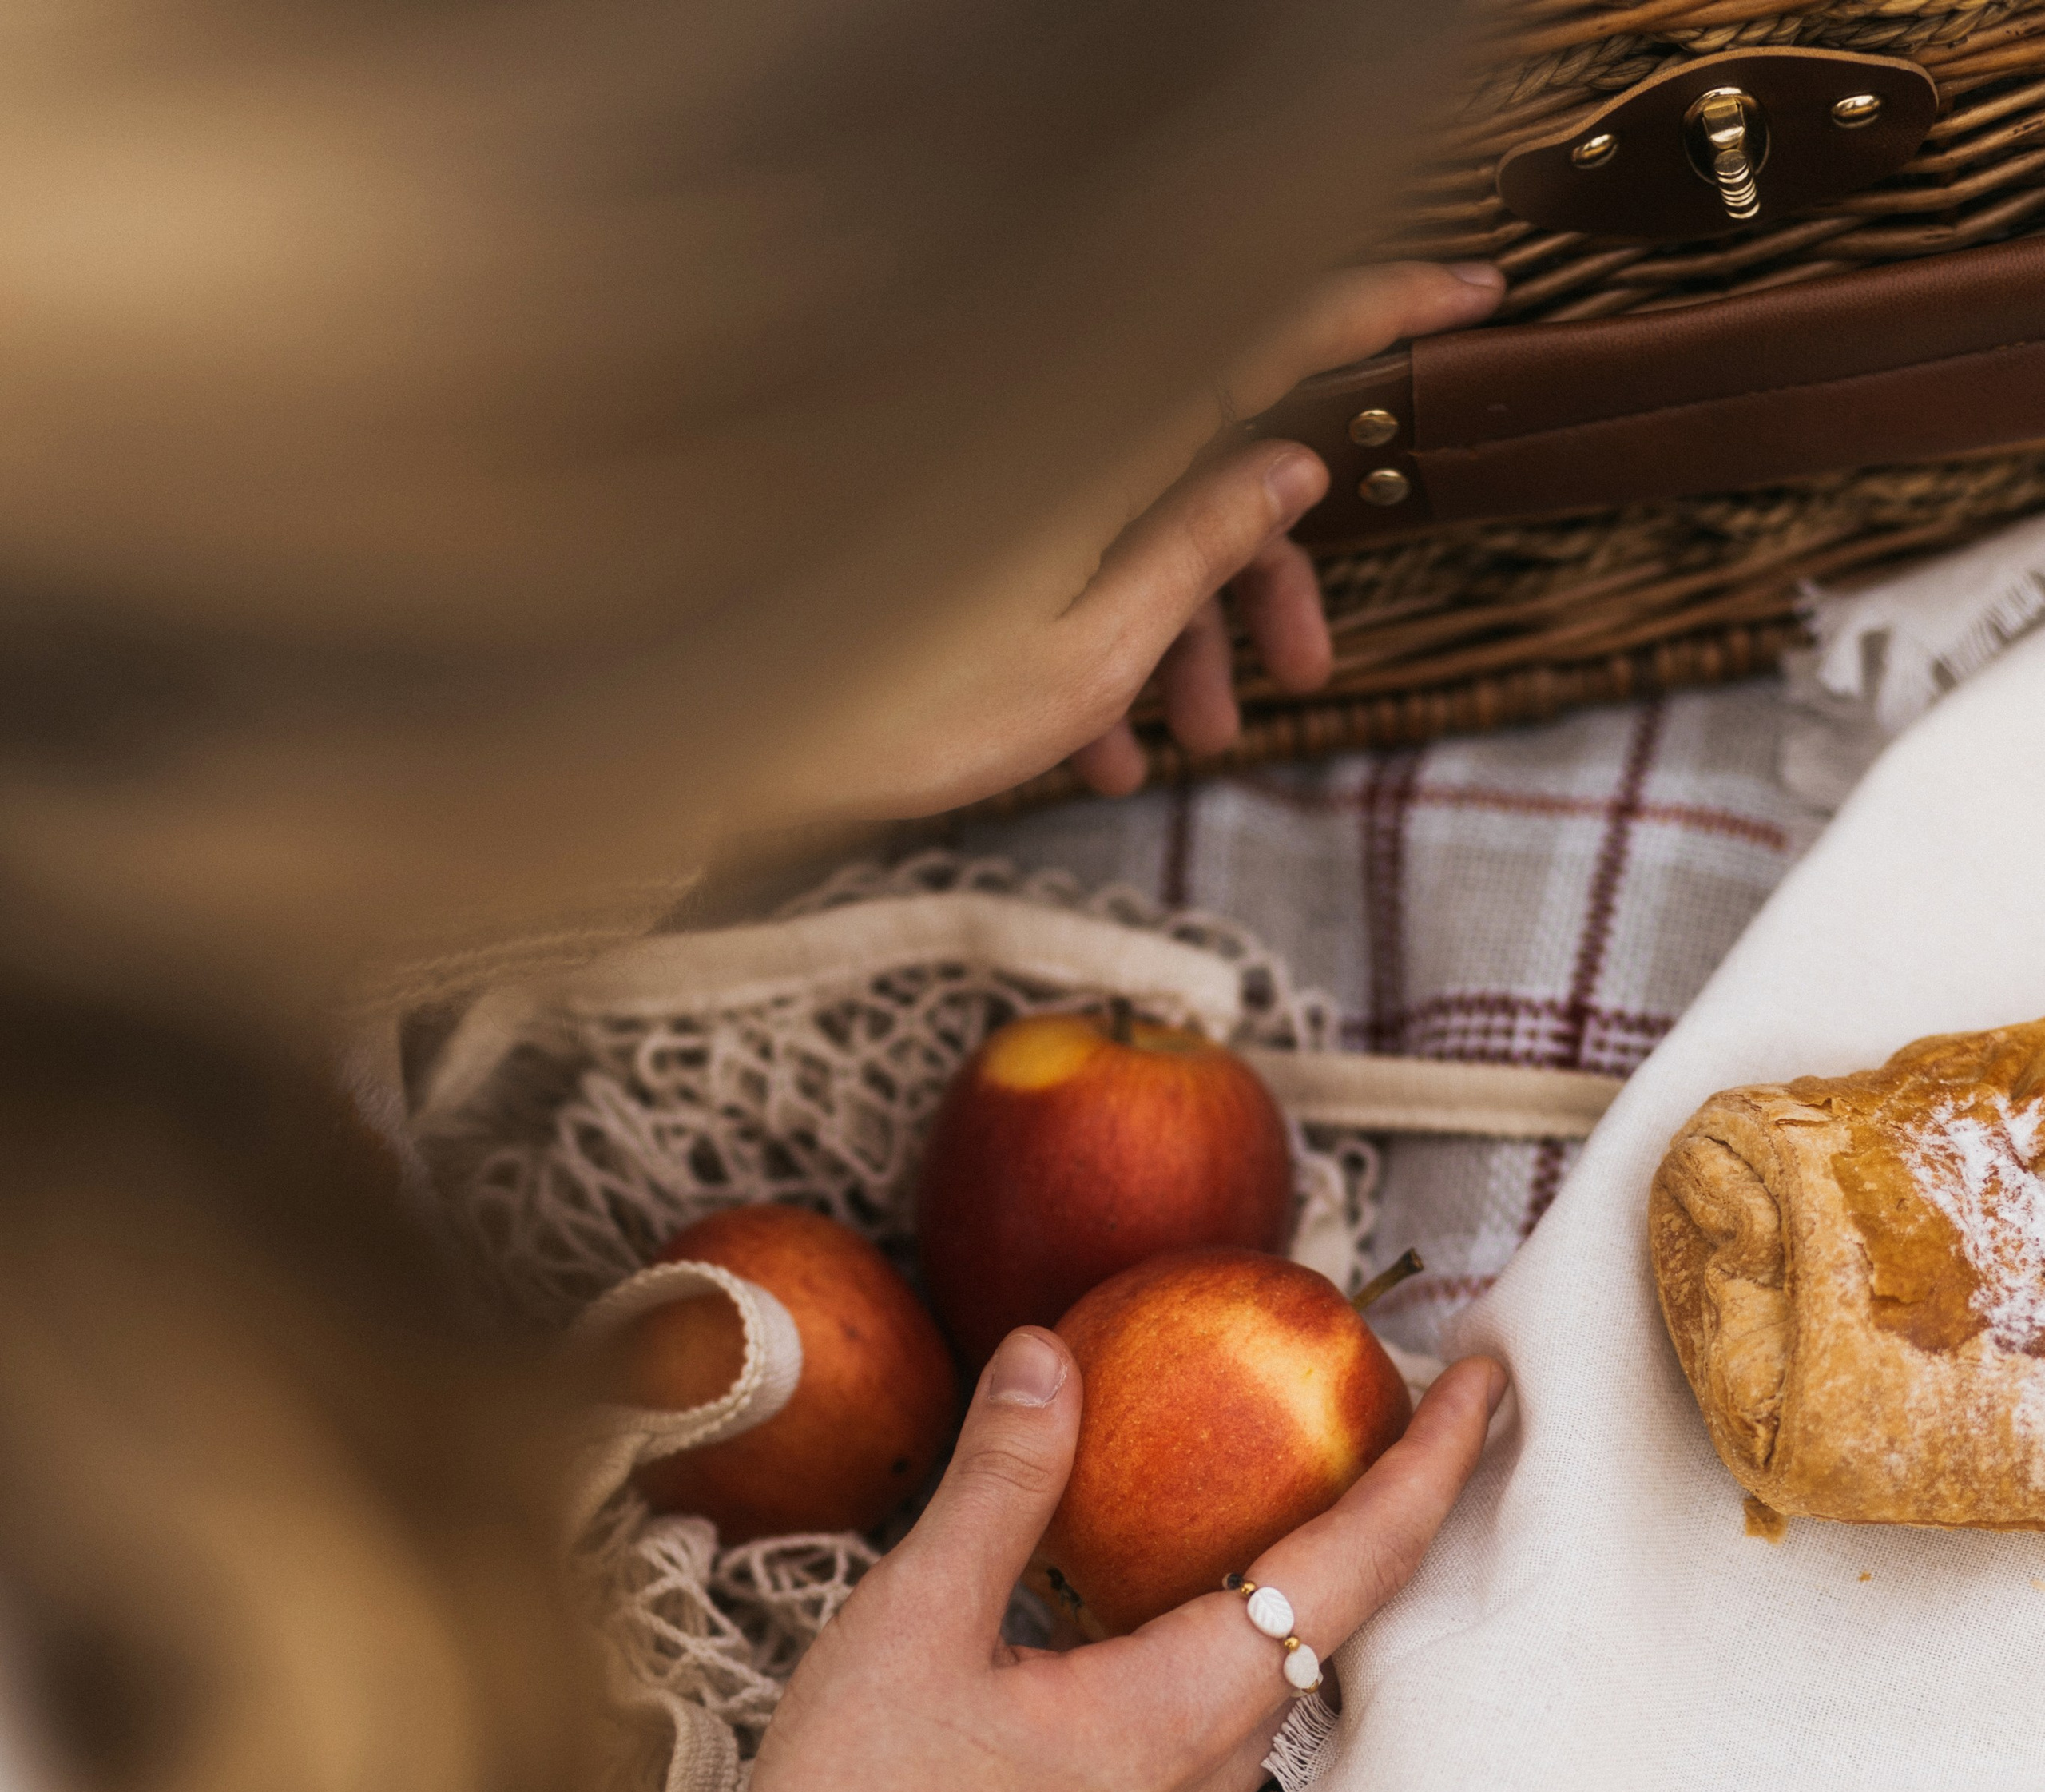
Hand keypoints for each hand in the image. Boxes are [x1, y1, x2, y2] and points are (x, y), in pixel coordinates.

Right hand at [722, 1326, 1505, 1791]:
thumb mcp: (915, 1621)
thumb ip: (999, 1485)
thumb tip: (1047, 1352)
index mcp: (1185, 1708)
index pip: (1357, 1565)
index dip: (1430, 1465)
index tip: (1485, 1378)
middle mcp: (1212, 1768)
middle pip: (1344, 1615)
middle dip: (1391, 1502)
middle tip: (1409, 1396)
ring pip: (1285, 1665)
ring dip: (1320, 1563)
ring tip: (1316, 1465)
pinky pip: (1224, 1702)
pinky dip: (1244, 1614)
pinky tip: (1188, 1574)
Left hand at [794, 260, 1500, 822]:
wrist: (752, 755)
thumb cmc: (897, 714)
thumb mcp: (1085, 657)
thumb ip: (1195, 550)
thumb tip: (1293, 468)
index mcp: (1097, 442)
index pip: (1265, 335)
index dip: (1377, 304)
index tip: (1471, 295)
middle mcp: (1060, 440)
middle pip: (1218, 458)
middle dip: (1271, 575)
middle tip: (1310, 679)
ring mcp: (1017, 485)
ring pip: (1150, 522)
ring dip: (1187, 638)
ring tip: (1189, 749)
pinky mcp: (977, 533)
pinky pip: (1073, 560)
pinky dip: (1102, 650)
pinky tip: (1099, 758)